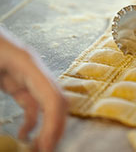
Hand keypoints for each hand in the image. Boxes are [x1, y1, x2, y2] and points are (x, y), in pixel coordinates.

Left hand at [0, 28, 66, 150]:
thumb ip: (5, 88)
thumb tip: (18, 130)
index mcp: (28, 64)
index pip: (52, 96)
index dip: (53, 122)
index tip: (46, 145)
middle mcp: (36, 71)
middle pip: (58, 101)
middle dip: (56, 128)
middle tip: (46, 151)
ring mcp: (30, 77)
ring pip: (49, 105)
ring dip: (48, 127)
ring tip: (40, 148)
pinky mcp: (22, 83)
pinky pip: (34, 104)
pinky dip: (33, 122)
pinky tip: (24, 135)